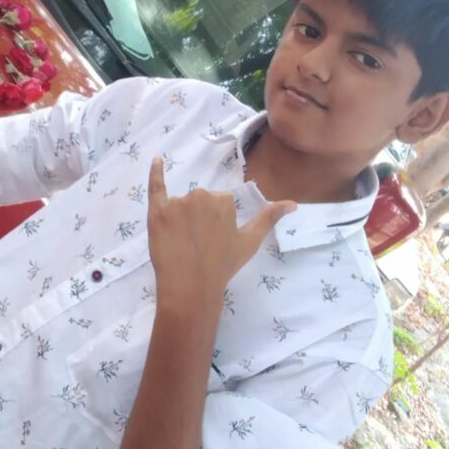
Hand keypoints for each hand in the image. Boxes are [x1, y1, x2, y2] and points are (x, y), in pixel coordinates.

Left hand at [146, 157, 295, 309]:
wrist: (191, 288)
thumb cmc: (223, 265)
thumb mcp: (250, 241)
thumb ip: (269, 218)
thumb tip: (293, 203)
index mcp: (223, 200)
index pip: (218, 204)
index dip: (215, 224)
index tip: (214, 241)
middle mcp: (201, 195)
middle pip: (199, 201)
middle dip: (198, 220)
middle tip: (198, 245)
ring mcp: (177, 203)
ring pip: (180, 205)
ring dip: (180, 219)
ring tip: (182, 244)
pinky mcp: (157, 211)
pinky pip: (156, 187)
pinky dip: (156, 172)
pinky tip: (157, 160)